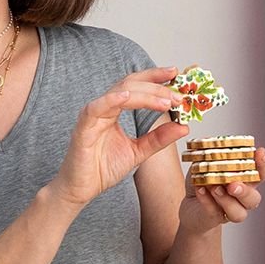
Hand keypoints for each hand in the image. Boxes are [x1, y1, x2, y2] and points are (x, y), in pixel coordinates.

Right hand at [49, 66, 188, 207]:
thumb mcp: (138, 152)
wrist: (81, 189)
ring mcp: (93, 115)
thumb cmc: (102, 169)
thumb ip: (158, 139)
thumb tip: (183, 126)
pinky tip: (127, 96)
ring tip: (166, 101)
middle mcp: (104, 108)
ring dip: (145, 94)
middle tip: (177, 94)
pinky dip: (112, 99)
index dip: (155, 77)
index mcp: (114, 110)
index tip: (175, 74)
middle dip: (156, 86)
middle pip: (130, 84)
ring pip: (119, 93)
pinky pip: (96, 108)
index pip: (136, 86)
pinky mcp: (83, 127)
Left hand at [180, 147, 264, 231]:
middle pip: (253, 198)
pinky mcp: (215, 219)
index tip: (260, 152)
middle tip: (233, 184)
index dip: (263, 164)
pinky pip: (214, 213)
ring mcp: (230, 211)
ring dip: (227, 200)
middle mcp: (243, 198)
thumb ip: (208, 153)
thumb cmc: (204, 183)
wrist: (190, 207)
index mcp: (246, 180)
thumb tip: (207, 138)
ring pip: (238, 213)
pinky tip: (200, 191)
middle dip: (244, 191)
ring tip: (215, 188)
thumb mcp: (204, 164)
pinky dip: (207, 201)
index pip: (261, 173)